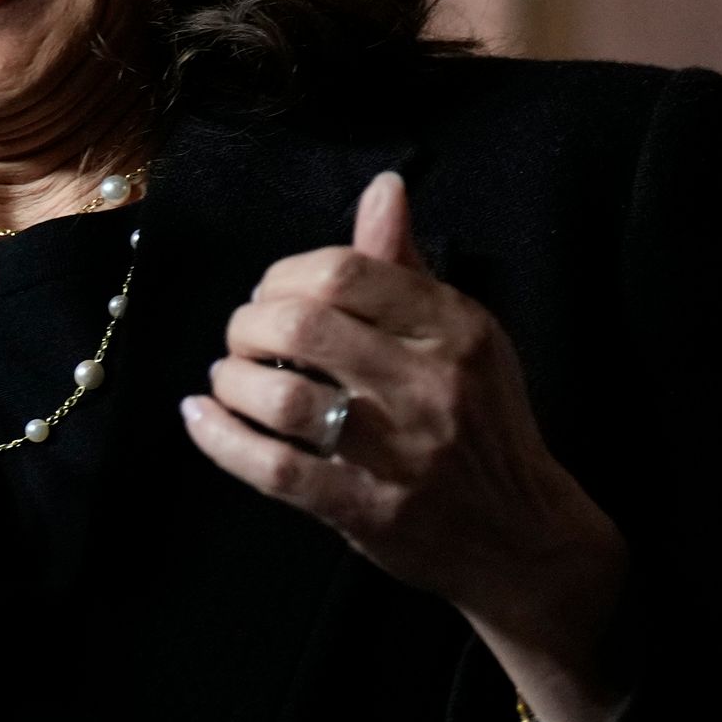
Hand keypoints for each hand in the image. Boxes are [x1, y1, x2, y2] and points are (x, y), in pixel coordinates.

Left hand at [179, 172, 629, 721]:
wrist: (520, 532)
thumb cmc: (478, 420)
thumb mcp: (462, 335)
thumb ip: (406, 266)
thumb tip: (383, 188)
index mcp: (456, 328)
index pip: (345, 272)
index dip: (285, 274)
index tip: (273, 293)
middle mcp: (429, 384)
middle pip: (301, 325)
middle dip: (247, 323)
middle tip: (243, 336)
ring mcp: (397, 451)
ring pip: (280, 396)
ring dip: (231, 379)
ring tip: (227, 378)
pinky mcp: (364, 508)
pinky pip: (272, 467)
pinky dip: (220, 437)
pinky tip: (202, 418)